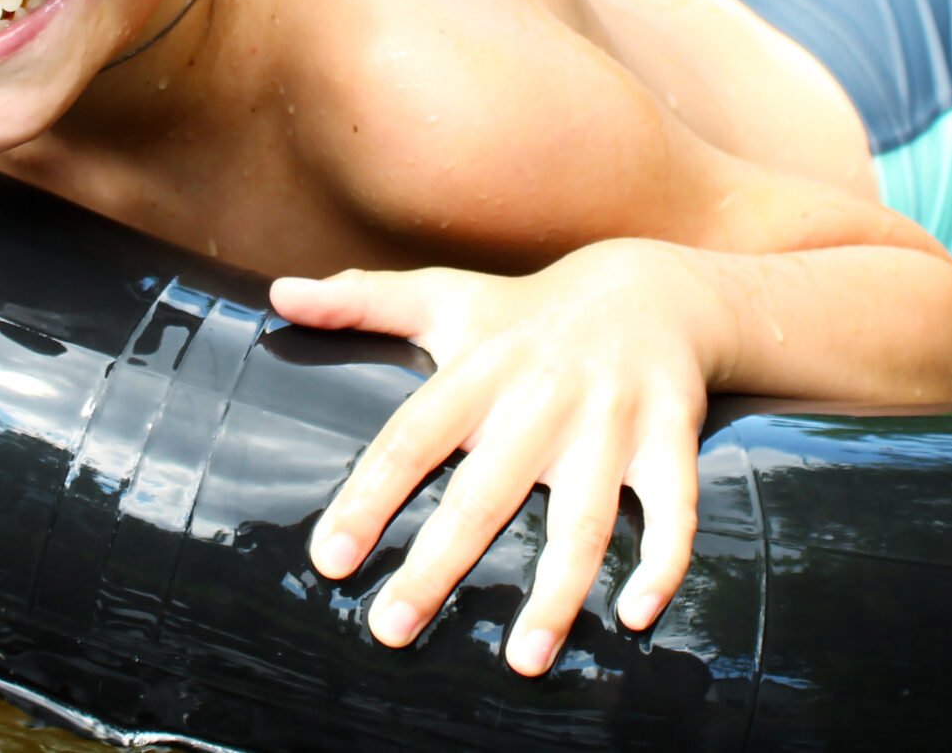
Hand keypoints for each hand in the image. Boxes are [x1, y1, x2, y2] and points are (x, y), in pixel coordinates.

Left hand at [269, 238, 723, 676]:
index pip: (412, 439)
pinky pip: (674, 510)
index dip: (368, 498)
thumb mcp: (446, 296)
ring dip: (556, 594)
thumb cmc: (527, 311)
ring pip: (584, 520)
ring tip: (521, 661)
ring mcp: (611, 423)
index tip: (330, 559)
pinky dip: (662, 563)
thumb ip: (362, 301)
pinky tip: (634, 617)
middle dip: (439, 566)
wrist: (650, 291)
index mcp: (481, 370)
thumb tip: (278, 295)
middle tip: (392, 631)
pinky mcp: (670, 439)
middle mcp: (544, 399)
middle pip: (486, 494)